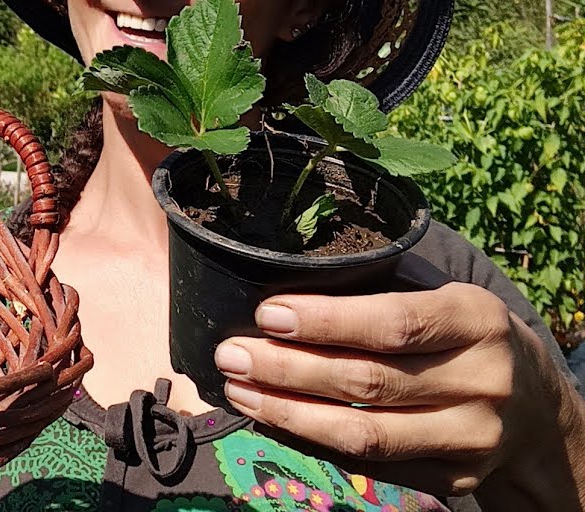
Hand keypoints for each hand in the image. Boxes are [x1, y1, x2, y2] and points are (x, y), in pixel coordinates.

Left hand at [213, 281, 584, 503]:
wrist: (539, 411)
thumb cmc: (466, 338)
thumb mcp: (447, 300)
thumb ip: (384, 295)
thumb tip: (282, 292)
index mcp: (476, 319)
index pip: (392, 323)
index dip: (324, 322)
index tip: (267, 314)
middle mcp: (481, 380)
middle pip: (366, 381)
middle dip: (285, 368)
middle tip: (231, 354)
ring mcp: (471, 437)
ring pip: (363, 433)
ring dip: (287, 413)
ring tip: (238, 390)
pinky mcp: (455, 479)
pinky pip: (369, 465)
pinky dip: (313, 442)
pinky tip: (273, 420)